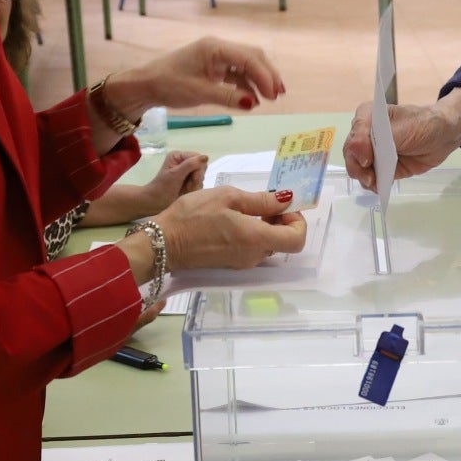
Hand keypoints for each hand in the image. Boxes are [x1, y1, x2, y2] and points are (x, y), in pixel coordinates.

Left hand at [81, 151, 208, 230]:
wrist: (145, 206)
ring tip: (179, 194)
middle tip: (181, 189)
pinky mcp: (183, 182)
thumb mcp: (174, 177)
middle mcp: (182, 161)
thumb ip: (189, 165)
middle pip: (201, 169)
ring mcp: (183, 172)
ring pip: (200, 179)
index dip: (197, 170)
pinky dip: (190, 192)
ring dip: (192, 188)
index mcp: (179, 154)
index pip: (201, 158)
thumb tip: (204, 156)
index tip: (186, 180)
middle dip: (194, 179)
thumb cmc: (156, 192)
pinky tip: (180, 197)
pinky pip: (196, 186)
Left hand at [107, 38, 285, 119]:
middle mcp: (218, 48)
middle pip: (252, 57)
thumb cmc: (169, 85)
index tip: (274, 94)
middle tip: (278, 95)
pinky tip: (252, 99)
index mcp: (215, 48)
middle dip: (267, 75)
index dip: (265, 75)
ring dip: (259, 80)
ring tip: (269, 98)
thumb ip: (228, 97)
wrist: (147, 85)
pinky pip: (236, 73)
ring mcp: (216, 56)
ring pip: (246, 65)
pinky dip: (246, 85)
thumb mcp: (199, 93)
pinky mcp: (214, 66)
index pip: (248, 58)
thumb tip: (253, 103)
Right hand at [154, 185, 307, 270]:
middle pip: (284, 241)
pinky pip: (254, 248)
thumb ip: (260, 201)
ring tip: (247, 207)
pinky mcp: (232, 263)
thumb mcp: (227, 197)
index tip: (284, 205)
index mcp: (256, 239)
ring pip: (269, 244)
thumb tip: (286, 200)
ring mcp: (243, 262)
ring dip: (268, 226)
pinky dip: (254, 233)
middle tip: (266, 201)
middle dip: (282, 220)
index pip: (297, 239)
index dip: (297, 220)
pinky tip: (236, 219)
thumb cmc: (193, 216)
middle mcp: (254, 255)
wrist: (164, 243)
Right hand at [344, 90, 460, 188]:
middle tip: (371, 178)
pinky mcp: (380, 168)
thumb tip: (358, 156)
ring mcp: (371, 153)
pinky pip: (369, 179)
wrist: (442, 137)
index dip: (357, 149)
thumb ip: (380, 138)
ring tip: (377, 183)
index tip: (368, 160)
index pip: (353, 134)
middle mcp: (364, 135)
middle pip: (351, 154)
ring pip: (357, 169)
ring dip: (365, 179)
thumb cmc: (422, 124)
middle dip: (358, 169)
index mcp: (366, 117)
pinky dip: (373, 185)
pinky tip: (380, 187)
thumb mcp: (401, 127)